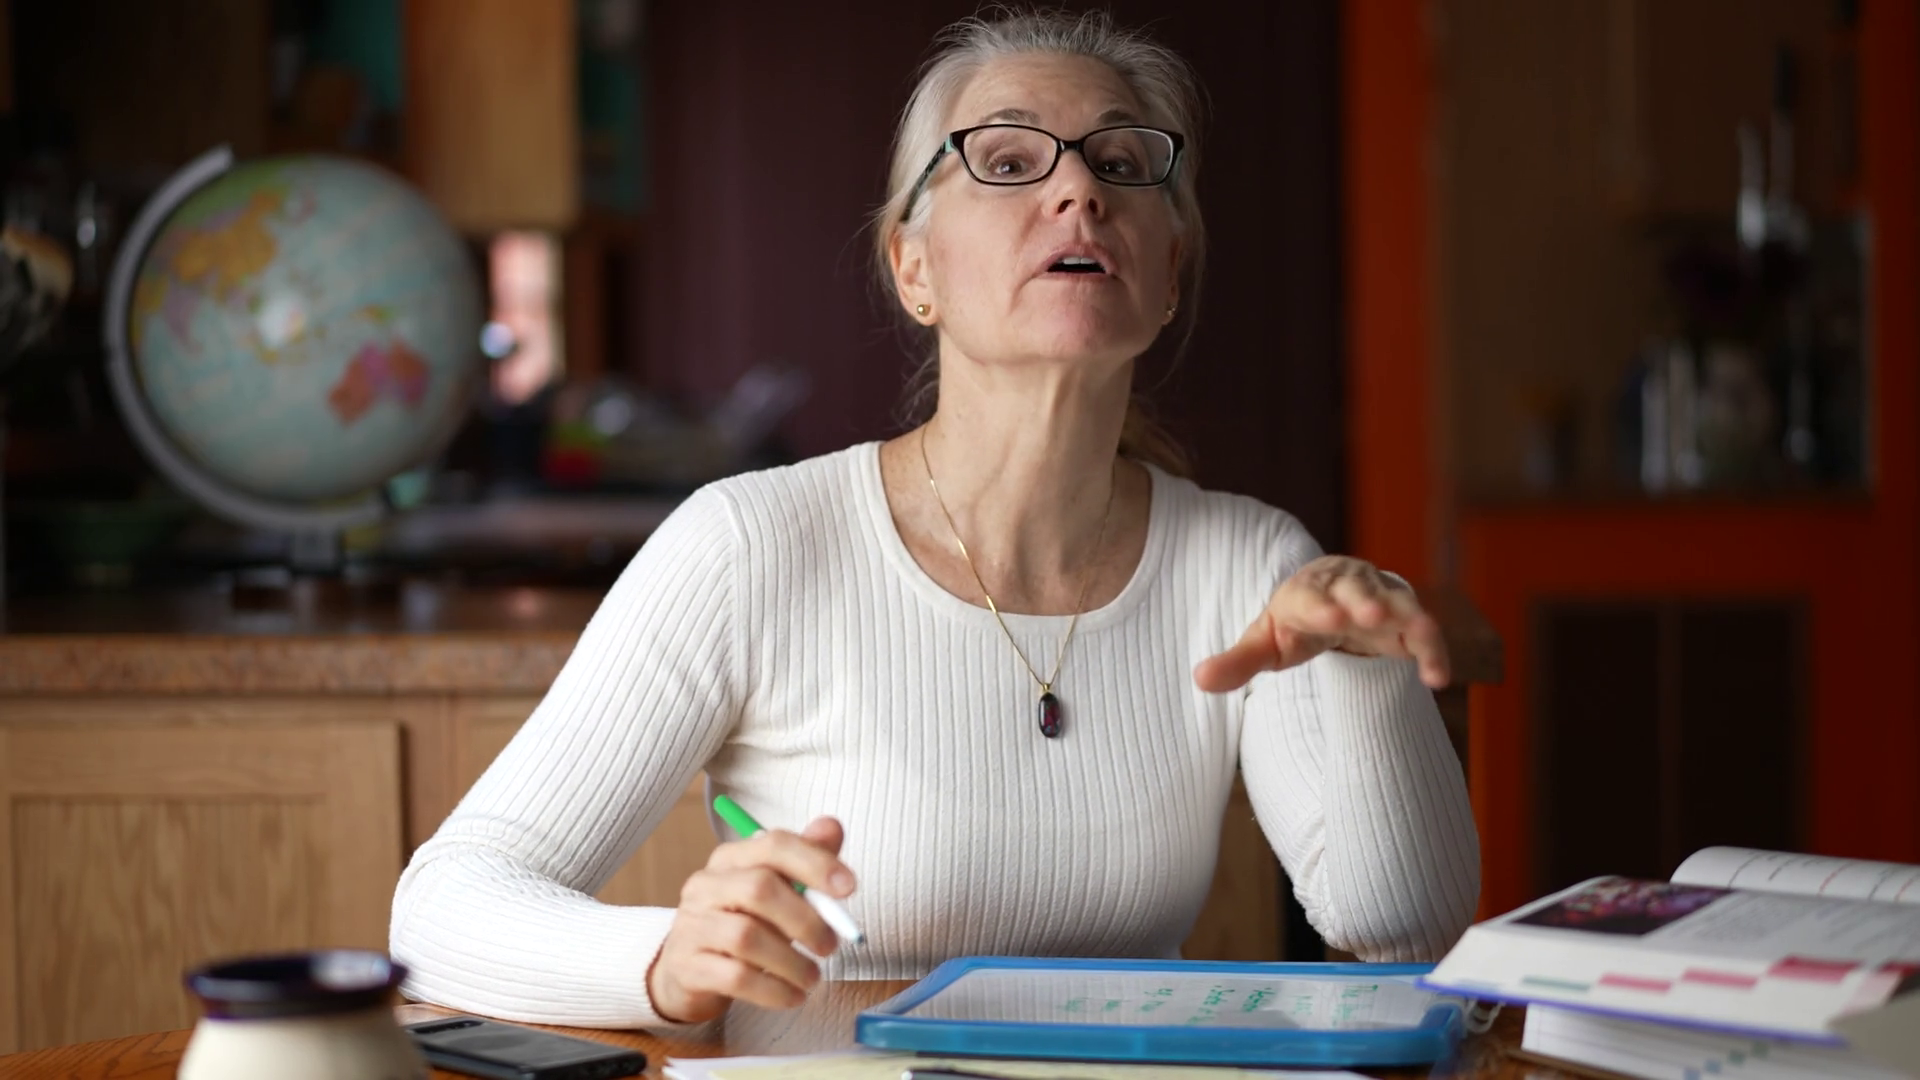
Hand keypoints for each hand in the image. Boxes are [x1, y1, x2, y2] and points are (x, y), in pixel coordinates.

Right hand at [646, 816, 854, 1023]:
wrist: (689, 971)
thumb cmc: (743, 924)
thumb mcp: (776, 891)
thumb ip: (805, 861)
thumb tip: (832, 827)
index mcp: (731, 859)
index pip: (773, 844)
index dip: (815, 862)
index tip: (849, 887)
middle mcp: (706, 885)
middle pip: (759, 889)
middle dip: (805, 920)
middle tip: (830, 946)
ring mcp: (692, 925)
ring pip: (746, 936)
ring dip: (792, 962)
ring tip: (812, 978)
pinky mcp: (688, 967)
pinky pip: (736, 977)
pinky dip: (773, 989)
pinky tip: (792, 996)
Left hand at [1192, 555, 1450, 691]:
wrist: (1336, 604)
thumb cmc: (1295, 625)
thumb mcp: (1265, 643)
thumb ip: (1237, 662)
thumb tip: (1199, 679)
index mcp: (1306, 591)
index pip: (1310, 597)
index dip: (1320, 607)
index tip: (1329, 620)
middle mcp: (1347, 588)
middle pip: (1357, 590)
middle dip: (1365, 600)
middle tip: (1372, 615)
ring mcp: (1382, 599)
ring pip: (1399, 604)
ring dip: (1410, 619)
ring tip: (1422, 637)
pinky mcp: (1408, 620)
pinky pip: (1424, 633)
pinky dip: (1434, 651)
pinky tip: (1438, 679)